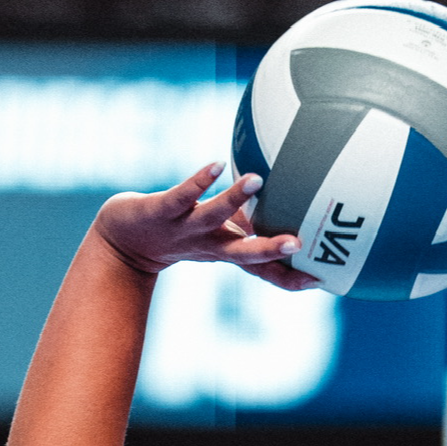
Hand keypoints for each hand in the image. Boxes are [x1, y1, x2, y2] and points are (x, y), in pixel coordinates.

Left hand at [92, 164, 315, 290]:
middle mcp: (210, 244)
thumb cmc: (179, 235)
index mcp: (227, 252)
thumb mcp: (220, 237)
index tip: (322, 280)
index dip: (290, 279)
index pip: (264, 271)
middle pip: (244, 252)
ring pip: (214, 216)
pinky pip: (182, 194)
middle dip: (271, 249)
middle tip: (300, 244)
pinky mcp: (161, 210)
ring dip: (235, 199)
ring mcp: (185, 227)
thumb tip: (286, 220)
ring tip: (258, 180)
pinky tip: (216, 165)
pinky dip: (200, 180)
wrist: (124, 242)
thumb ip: (251, 232)